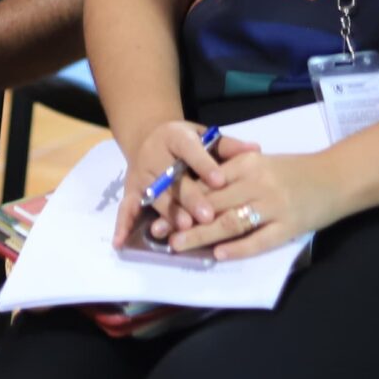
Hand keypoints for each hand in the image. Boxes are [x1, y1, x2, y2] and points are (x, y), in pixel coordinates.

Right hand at [114, 119, 229, 248]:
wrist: (149, 137)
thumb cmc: (186, 141)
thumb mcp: (204, 136)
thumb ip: (228, 146)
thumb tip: (256, 150)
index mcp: (176, 138)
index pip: (190, 151)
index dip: (205, 166)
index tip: (221, 181)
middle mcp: (155, 156)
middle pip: (173, 179)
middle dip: (190, 198)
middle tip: (207, 215)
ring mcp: (141, 175)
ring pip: (155, 196)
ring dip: (168, 213)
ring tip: (185, 227)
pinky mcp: (131, 190)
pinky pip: (125, 208)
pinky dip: (122, 225)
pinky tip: (122, 242)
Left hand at [168, 146, 342, 259]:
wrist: (337, 177)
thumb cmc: (296, 170)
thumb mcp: (262, 162)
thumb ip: (233, 172)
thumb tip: (196, 190)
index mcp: (249, 164)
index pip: (208, 180)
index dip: (181, 195)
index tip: (158, 206)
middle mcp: (258, 183)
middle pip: (213, 203)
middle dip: (183, 218)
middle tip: (158, 232)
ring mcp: (274, 207)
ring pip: (230, 222)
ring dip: (202, 236)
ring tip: (178, 245)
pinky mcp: (289, 227)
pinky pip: (259, 241)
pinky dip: (238, 248)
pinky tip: (219, 254)